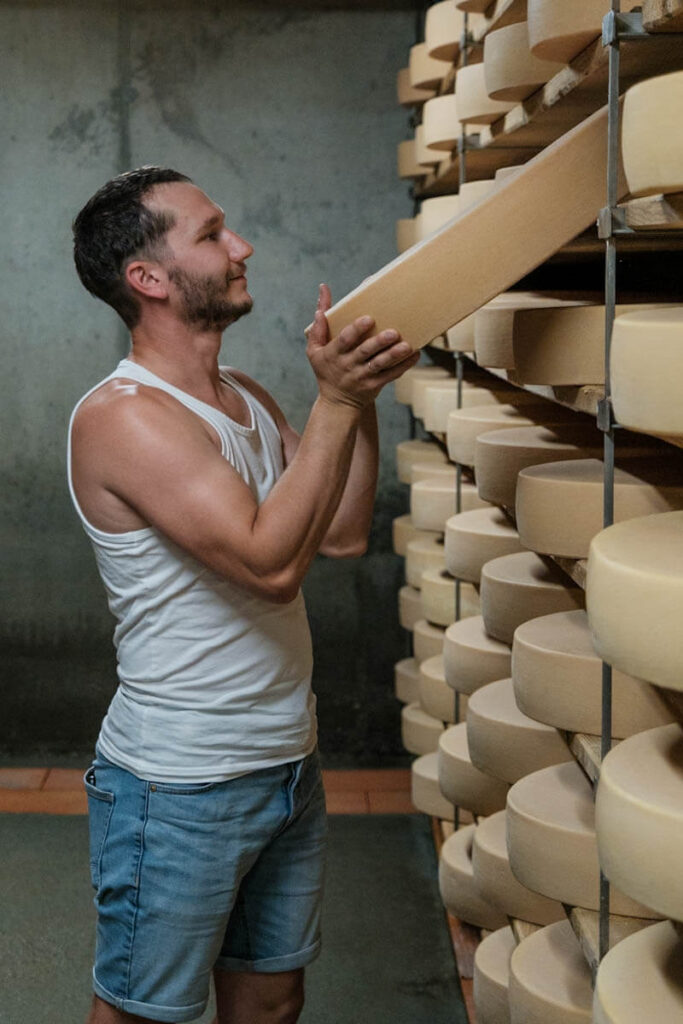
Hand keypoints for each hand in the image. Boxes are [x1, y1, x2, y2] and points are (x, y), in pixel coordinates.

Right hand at [305, 284, 419, 408]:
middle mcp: (347, 365)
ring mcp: (362, 377)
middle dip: (379, 342)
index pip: (344, 340)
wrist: (337, 403)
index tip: (368, 319)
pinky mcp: (374, 385)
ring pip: (380, 365)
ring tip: (406, 345)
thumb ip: (320, 321)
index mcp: (333, 354)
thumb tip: (323, 289)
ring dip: (394, 355)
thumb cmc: (326, 369)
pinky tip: (414, 355)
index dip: (356, 330)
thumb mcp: (315, 349)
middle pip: (365, 352)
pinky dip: (403, 366)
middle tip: (394, 332)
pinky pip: (390, 375)